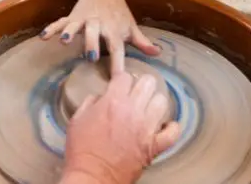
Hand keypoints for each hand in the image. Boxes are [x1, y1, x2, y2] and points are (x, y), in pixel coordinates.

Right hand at [40, 0, 158, 74]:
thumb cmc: (118, 13)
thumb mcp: (130, 26)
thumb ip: (142, 42)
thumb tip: (158, 53)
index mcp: (114, 30)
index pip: (117, 48)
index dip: (119, 63)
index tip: (119, 79)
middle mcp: (98, 24)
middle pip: (95, 34)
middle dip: (92, 44)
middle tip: (90, 56)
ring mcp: (83, 20)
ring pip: (76, 26)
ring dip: (70, 32)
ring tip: (64, 41)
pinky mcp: (71, 17)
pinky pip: (59, 22)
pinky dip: (52, 28)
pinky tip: (43, 36)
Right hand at [61, 73, 180, 183]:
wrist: (92, 176)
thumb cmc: (82, 151)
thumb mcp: (77, 119)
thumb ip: (90, 102)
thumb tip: (99, 97)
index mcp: (112, 101)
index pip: (125, 77)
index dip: (121, 79)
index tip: (120, 84)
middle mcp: (132, 111)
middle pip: (148, 83)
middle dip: (141, 85)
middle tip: (136, 93)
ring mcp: (146, 128)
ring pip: (162, 102)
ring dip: (155, 103)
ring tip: (149, 108)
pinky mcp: (154, 146)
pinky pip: (173, 132)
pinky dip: (171, 128)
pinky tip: (164, 127)